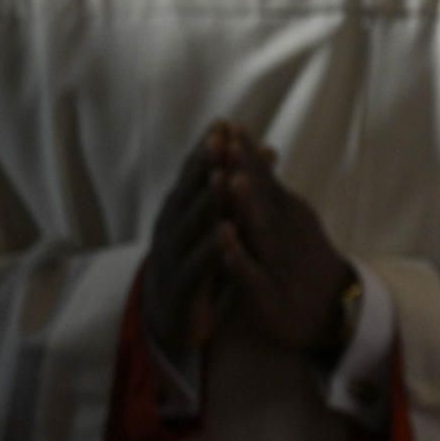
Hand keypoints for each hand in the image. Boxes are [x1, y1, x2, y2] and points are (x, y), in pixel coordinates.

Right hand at [140, 127, 230, 356]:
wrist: (174, 317)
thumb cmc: (202, 261)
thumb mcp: (221, 221)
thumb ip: (239, 187)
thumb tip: (268, 148)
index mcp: (182, 210)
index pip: (195, 174)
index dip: (208, 150)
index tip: (224, 123)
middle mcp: (172, 228)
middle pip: (188, 192)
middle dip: (203, 165)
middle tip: (218, 139)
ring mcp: (172, 258)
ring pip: (190, 225)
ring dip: (206, 200)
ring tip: (221, 177)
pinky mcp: (181, 288)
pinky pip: (196, 265)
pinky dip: (210, 248)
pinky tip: (225, 231)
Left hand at [207, 127, 353, 354]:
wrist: (336, 316)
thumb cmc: (307, 263)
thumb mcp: (295, 222)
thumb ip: (274, 191)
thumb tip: (257, 154)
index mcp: (289, 214)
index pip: (266, 178)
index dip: (248, 152)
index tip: (229, 124)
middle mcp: (285, 233)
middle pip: (263, 196)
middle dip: (245, 166)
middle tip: (228, 137)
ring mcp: (278, 262)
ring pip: (260, 230)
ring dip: (246, 204)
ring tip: (232, 178)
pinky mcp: (268, 294)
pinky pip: (250, 273)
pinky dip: (237, 254)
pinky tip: (224, 239)